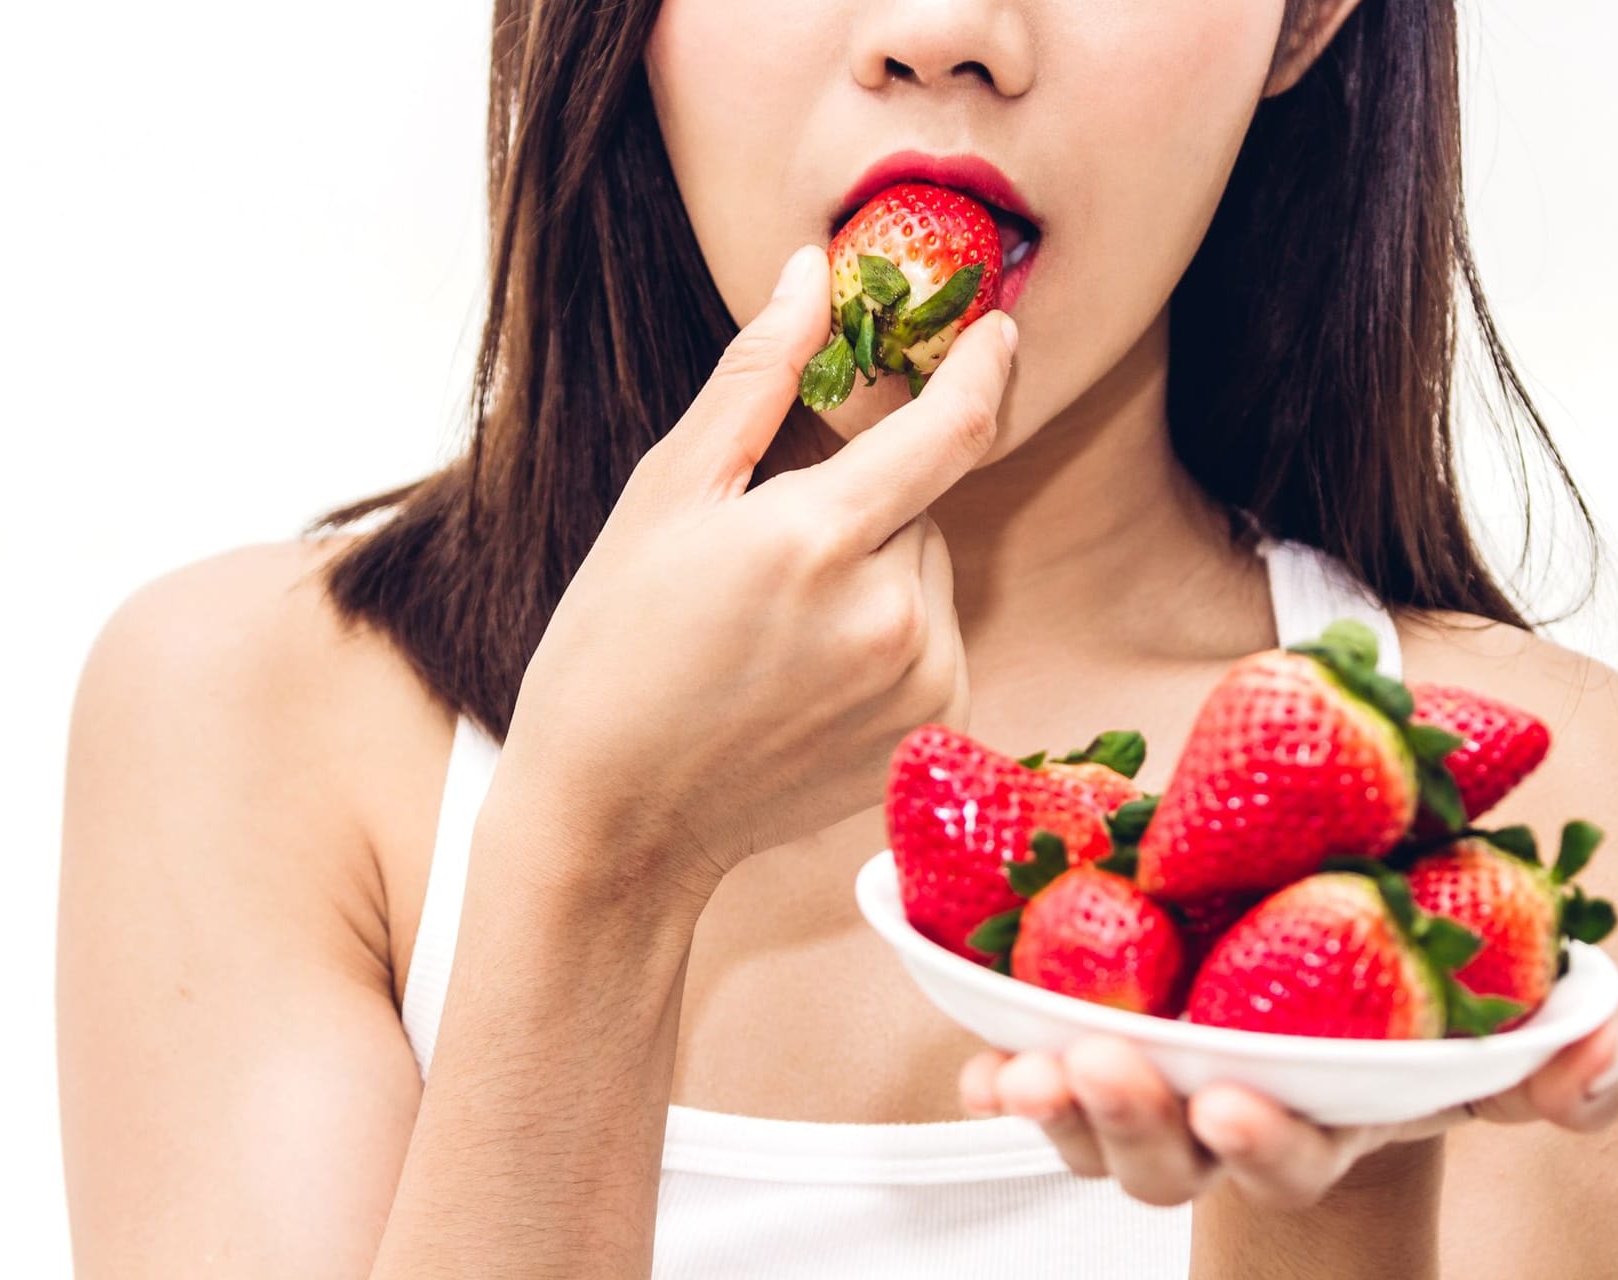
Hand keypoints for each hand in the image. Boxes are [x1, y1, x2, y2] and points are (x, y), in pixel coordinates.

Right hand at [490, 244, 1019, 903]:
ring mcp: (920, 685)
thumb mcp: (667, 493)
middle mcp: (891, 617)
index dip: (985, 365)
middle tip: (772, 554)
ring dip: (880, 570)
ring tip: (781, 629)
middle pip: (922, 504)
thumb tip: (814, 271)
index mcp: (817, 539)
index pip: (953, 428)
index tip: (999, 327)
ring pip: (930, 572)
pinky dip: (893, 635)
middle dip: (867, 501)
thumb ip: (756, 374)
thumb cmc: (617, 644)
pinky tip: (810, 674)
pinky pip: (939, 638)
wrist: (617, 816)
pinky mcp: (935, 734)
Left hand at [958, 1017, 1617, 1208]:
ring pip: (1093, 1127)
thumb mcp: (1492, 1024)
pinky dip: (999, 1072)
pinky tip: (981, 1058)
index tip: (1236, 1104)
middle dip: (1135, 1126)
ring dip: (1055, 1105)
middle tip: (1106, 1067)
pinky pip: (1030, 1072)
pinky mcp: (1088, 1037)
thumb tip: (1593, 1060)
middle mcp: (1223, 1120)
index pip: (1291, 1160)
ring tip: (1025, 1067)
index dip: (1264, 1146)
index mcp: (1318, 1122)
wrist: (1329, 961)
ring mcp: (1151, 1087)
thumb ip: (1555, 1056)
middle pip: (1169, 1161)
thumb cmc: (1409, 1008)